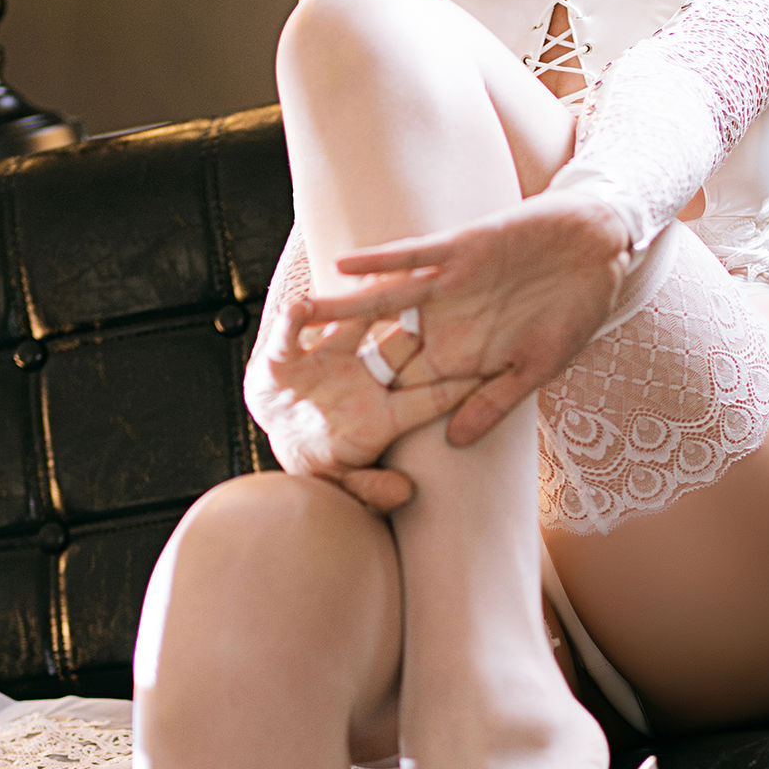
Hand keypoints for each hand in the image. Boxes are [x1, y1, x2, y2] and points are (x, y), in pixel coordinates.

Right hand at [245, 295, 482, 510]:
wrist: (279, 436)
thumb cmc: (322, 459)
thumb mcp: (345, 482)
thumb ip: (372, 489)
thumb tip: (404, 492)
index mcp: (386, 409)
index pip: (429, 395)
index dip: (457, 384)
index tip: (489, 365)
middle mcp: (364, 376)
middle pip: (397, 347)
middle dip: (418, 324)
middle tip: (449, 294)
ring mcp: (328, 360)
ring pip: (350, 324)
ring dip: (362, 302)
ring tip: (378, 275)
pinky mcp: (288, 355)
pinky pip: (292, 332)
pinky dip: (294, 319)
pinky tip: (300, 304)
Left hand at [299, 193, 632, 445]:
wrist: (597, 250)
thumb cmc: (575, 313)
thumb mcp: (538, 367)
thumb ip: (495, 400)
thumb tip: (454, 441)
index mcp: (462, 358)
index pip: (410, 388)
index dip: (371, 407)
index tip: (328, 430)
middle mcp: (446, 323)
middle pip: (380, 345)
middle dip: (338, 356)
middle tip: (288, 375)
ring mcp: (448, 287)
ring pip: (384, 300)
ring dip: (343, 306)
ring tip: (297, 312)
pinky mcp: (459, 251)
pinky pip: (412, 257)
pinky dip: (382, 262)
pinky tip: (345, 264)